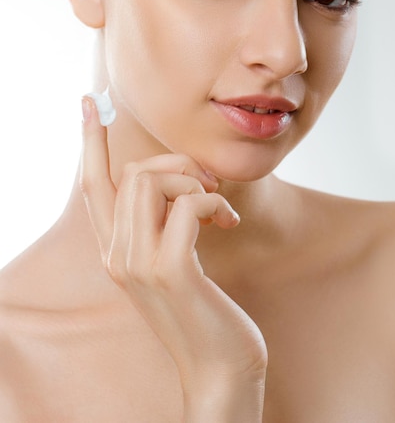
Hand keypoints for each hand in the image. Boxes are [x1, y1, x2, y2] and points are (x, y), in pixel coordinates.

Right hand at [80, 98, 266, 420]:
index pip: (93, 185)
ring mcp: (139, 264)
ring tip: (216, 205)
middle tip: (207, 183)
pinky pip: (188, 205)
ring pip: (153, 181)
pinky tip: (229, 221)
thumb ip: (162, 221)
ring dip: (194, 181)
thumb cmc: (202, 308)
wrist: (220, 366)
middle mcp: (117, 255)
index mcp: (116, 250)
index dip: (90, 142)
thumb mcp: (174, 259)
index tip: (90, 103)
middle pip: (130, 173)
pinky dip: (214, 202)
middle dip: (175, 163)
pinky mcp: (171, 271)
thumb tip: (178, 175)